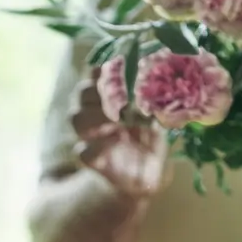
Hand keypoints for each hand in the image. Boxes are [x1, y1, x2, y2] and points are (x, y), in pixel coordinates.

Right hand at [69, 67, 170, 201]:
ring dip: (94, 115)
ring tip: (116, 119)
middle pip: (82, 93)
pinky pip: (82, 151)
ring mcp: (91, 136)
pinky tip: (114, 143)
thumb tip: (165, 90)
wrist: (145, 174)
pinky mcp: (91, 158)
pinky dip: (95, 147)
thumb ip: (157, 106)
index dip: (103, 70)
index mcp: (111, 98)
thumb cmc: (151, 140)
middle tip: (119, 95)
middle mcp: (96, 112)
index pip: (97, 76)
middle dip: (97, 90)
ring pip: (76, 118)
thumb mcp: (160, 120)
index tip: (117, 67)